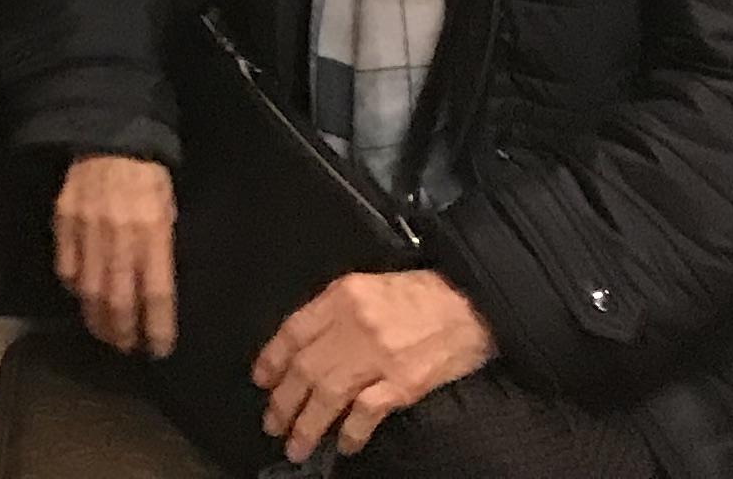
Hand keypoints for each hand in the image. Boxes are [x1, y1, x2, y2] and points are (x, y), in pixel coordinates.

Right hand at [52, 153, 178, 357]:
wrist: (109, 136)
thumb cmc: (148, 176)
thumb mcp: (169, 211)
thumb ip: (162, 250)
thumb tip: (158, 291)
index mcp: (153, 232)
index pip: (157, 294)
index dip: (158, 328)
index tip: (160, 349)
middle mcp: (120, 236)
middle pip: (120, 300)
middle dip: (124, 332)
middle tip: (127, 348)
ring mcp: (87, 229)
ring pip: (90, 290)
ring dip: (97, 319)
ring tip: (105, 334)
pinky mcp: (64, 221)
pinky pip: (66, 266)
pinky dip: (73, 287)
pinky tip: (82, 297)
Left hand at [255, 268, 495, 458]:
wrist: (472, 303)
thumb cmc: (421, 295)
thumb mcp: (369, 286)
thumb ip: (335, 312)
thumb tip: (305, 347)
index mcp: (342, 296)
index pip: (293, 331)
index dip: (271, 360)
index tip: (261, 381)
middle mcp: (354, 324)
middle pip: (305, 369)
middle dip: (283, 402)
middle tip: (271, 423)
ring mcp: (379, 356)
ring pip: (328, 395)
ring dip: (307, 425)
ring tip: (296, 445)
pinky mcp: (404, 383)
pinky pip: (366, 412)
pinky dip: (350, 432)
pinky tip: (343, 445)